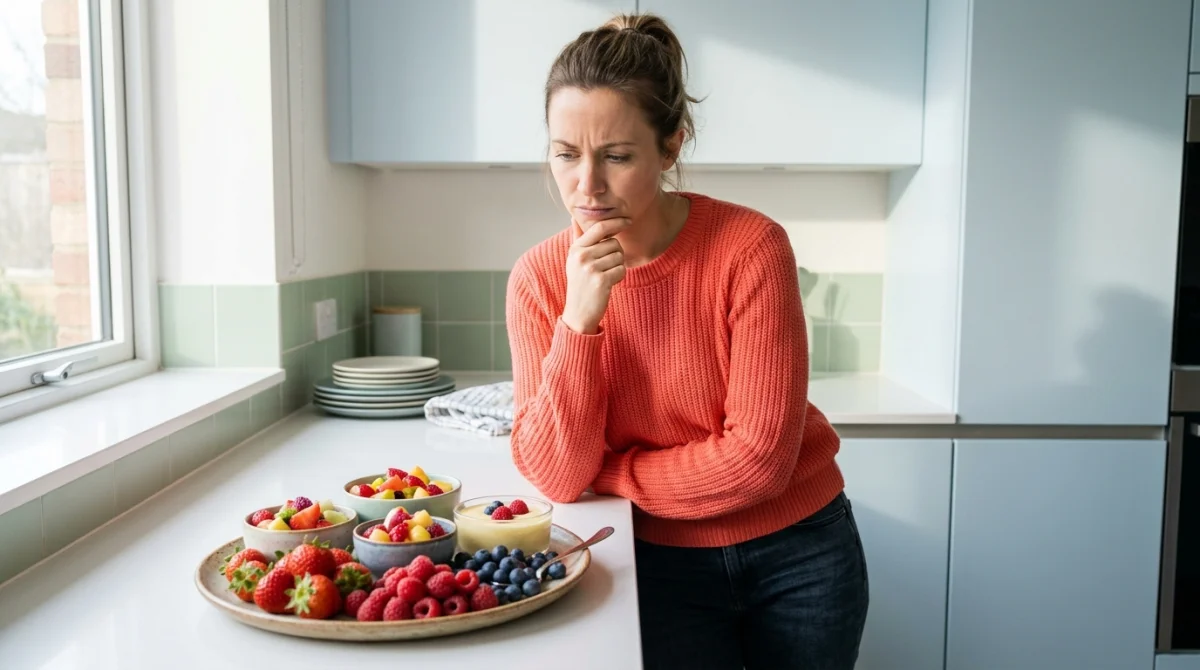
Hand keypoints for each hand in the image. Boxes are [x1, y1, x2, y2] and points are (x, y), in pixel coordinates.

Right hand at [562, 217, 630, 333]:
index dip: (616, 222)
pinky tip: (608, 284)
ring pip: (620, 256)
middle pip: (614, 243)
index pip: (600, 227)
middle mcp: (581, 256)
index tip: (628, 220)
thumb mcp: (574, 260)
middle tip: (605, 267)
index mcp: (576, 248)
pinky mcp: (601, 280)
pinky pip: (622, 270)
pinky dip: (619, 277)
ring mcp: (590, 268)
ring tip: (605, 277)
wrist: (578, 313)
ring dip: (617, 266)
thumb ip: (577, 238)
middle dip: (616, 254)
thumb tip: (573, 217)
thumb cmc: (580, 284)